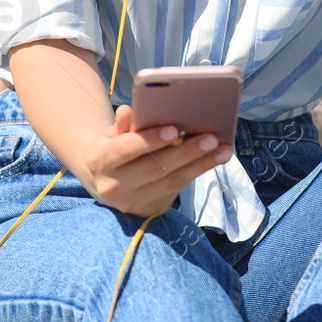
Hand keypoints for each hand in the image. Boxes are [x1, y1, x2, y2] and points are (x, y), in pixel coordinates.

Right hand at [76, 103, 234, 218]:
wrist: (103, 182)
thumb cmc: (111, 149)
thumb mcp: (110, 134)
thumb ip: (122, 124)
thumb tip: (129, 110)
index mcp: (100, 162)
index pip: (126, 149)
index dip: (151, 139)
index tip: (175, 129)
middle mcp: (113, 186)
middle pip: (155, 168)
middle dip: (185, 153)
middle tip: (210, 138)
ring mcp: (132, 202)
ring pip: (171, 182)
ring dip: (200, 165)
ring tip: (222, 150)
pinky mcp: (149, 211)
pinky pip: (177, 191)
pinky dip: (196, 173)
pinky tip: (213, 161)